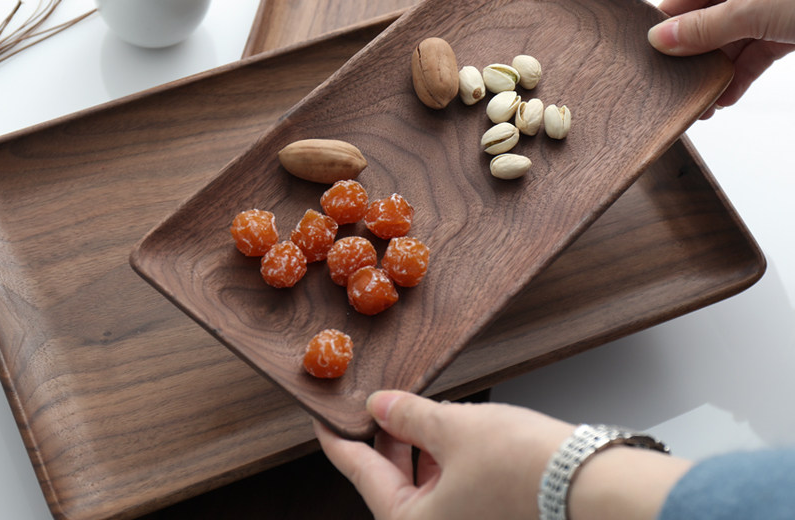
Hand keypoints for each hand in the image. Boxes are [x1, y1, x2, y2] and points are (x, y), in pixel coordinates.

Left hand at [314, 390, 690, 519]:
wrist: (589, 484)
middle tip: (376, 403)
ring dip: (413, 444)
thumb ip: (407, 416)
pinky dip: (440, 455)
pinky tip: (447, 427)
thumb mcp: (452, 427)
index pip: (361, 474)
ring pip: (419, 482)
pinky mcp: (484, 512)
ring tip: (414, 408)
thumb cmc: (523, 466)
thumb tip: (378, 406)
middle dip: (383, 438)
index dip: (338, 441)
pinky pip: (446, 484)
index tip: (323, 421)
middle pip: (390, 481)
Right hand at [648, 0, 794, 115]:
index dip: (671, 16)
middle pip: (712, 8)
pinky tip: (725, 94)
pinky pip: (758, 44)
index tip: (651, 46)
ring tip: (700, 95)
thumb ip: (704, 27)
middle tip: (676, 77)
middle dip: (697, 49)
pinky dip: (742, 70)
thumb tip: (662, 38)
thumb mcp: (758, 8)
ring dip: (718, 65)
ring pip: (734, 30)